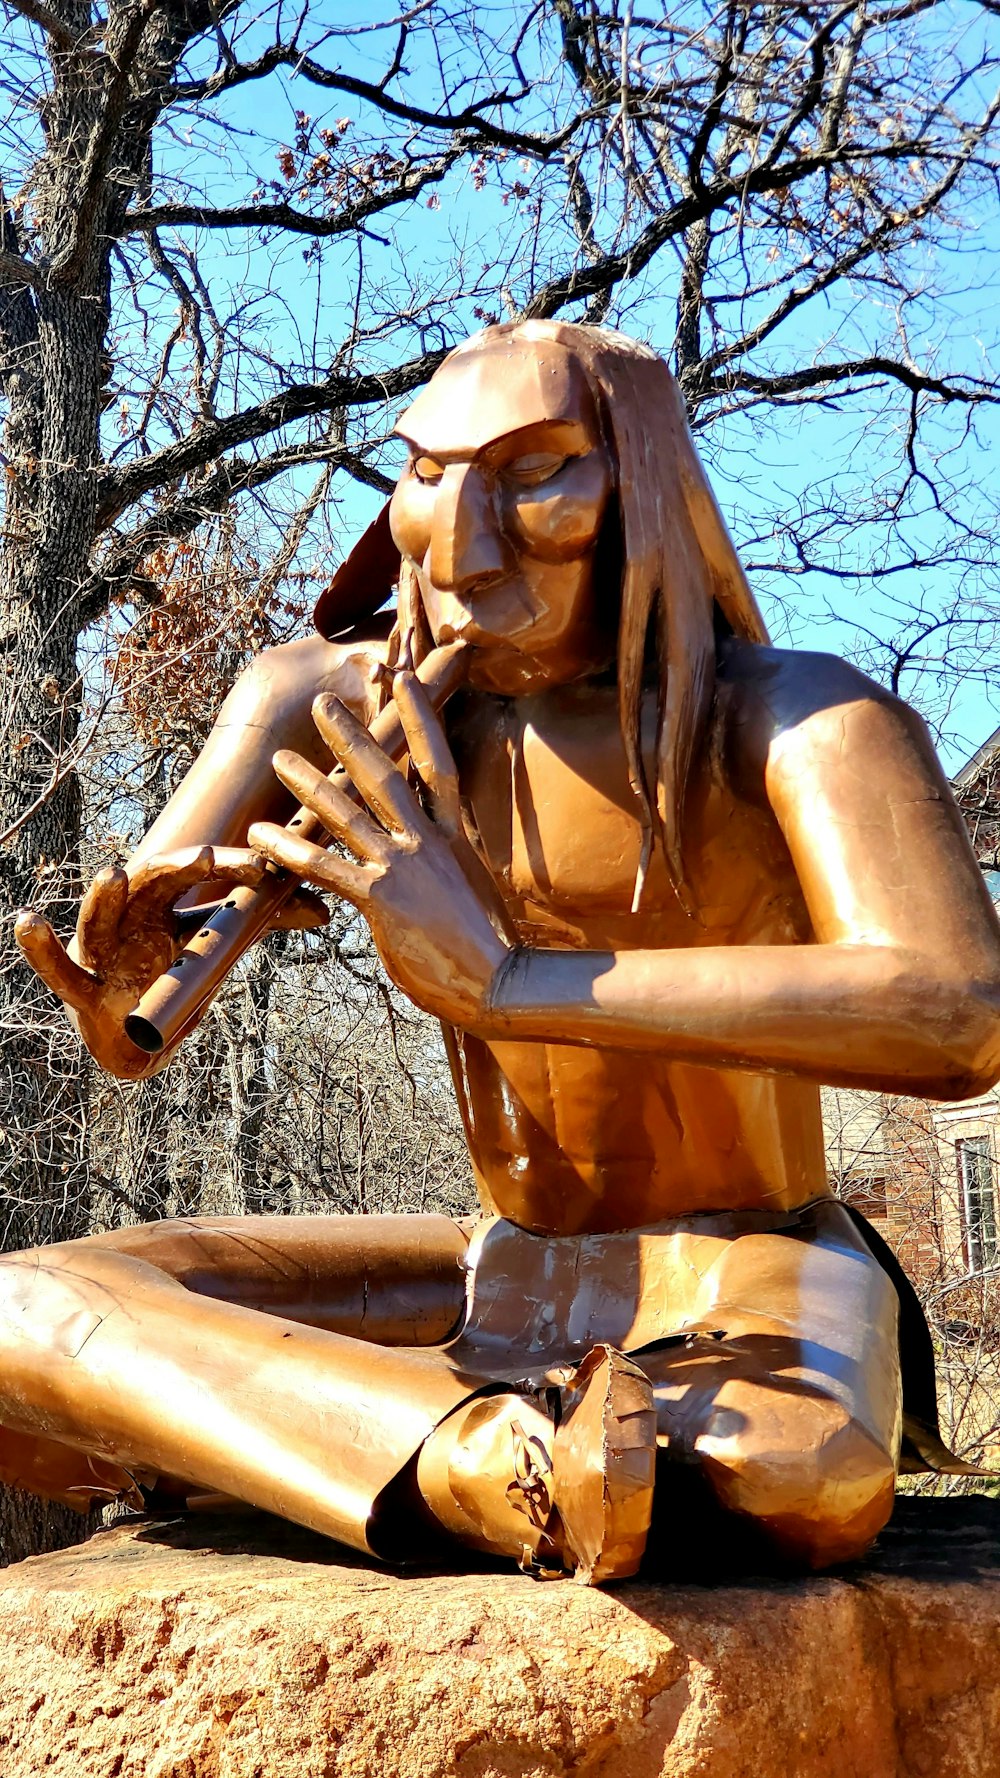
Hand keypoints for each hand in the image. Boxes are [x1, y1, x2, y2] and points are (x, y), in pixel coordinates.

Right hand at [15, 846, 324, 1078]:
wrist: (133, 1032)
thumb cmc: (170, 973)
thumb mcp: (216, 945)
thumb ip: (261, 922)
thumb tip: (323, 909)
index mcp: (165, 902)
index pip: (201, 872)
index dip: (231, 867)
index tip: (265, 867)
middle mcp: (131, 916)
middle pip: (154, 883)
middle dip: (178, 871)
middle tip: (207, 859)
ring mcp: (103, 950)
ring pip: (102, 917)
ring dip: (105, 899)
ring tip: (111, 876)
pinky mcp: (82, 988)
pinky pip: (58, 969)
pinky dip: (41, 948)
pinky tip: (26, 922)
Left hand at [249, 671, 516, 1030]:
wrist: (503, 981)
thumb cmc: (490, 950)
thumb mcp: (471, 893)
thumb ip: (444, 870)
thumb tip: (431, 868)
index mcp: (454, 838)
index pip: (438, 765)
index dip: (422, 720)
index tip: (405, 682)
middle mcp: (428, 842)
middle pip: (385, 774)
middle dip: (352, 736)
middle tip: (323, 702)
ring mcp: (405, 866)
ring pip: (348, 813)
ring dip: (310, 784)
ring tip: (279, 759)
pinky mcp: (383, 898)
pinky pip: (327, 867)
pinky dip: (291, 850)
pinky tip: (261, 838)